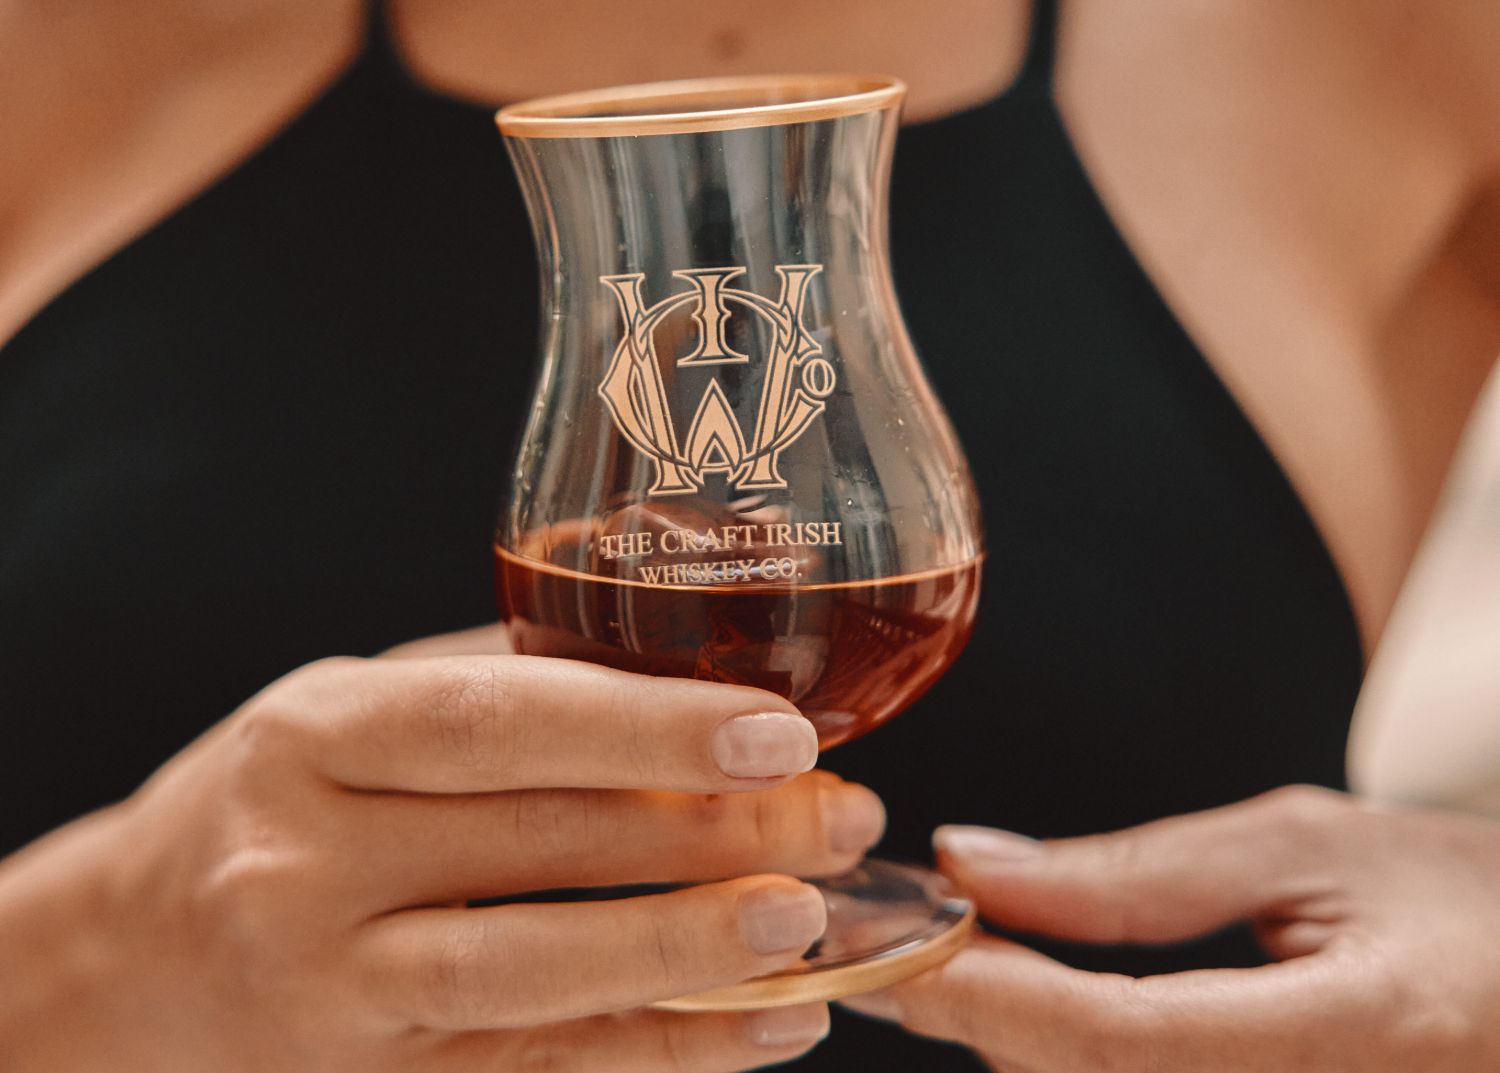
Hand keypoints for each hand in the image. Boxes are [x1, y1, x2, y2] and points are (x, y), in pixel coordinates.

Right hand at [0, 643, 884, 1071]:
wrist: (129, 953)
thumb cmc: (270, 798)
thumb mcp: (346, 706)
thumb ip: (495, 674)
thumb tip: (676, 646)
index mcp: (314, 733)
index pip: (499, 721)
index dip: (645, 727)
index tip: (776, 728)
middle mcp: (306, 861)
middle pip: (538, 845)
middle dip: (708, 832)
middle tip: (839, 811)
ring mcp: (331, 990)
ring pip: (537, 973)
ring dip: (693, 951)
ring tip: (814, 920)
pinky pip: (537, 1067)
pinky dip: (664, 1049)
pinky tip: (768, 1022)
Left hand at [842, 786, 1499, 1070]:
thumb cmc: (1457, 902)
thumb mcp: (1305, 846)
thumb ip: (1135, 871)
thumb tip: (973, 866)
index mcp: (1356, 1041)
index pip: (1123, 1041)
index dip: (993, 1000)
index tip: (895, 951)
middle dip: (987, 1021)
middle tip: (912, 941)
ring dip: (1024, 1043)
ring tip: (975, 964)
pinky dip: (1076, 1060)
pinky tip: (1048, 1012)